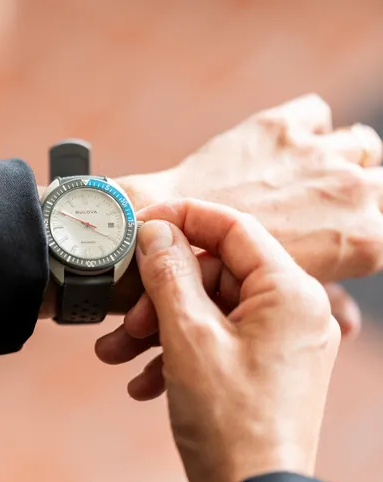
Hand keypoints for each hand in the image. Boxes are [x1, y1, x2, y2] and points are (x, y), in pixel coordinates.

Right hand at [98, 200, 340, 481]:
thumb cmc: (230, 421)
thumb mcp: (187, 335)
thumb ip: (169, 273)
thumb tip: (156, 231)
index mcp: (288, 292)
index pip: (233, 228)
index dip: (182, 219)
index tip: (140, 222)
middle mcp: (292, 312)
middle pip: (213, 275)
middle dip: (158, 295)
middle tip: (124, 318)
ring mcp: (278, 343)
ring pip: (206, 312)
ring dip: (156, 330)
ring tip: (115, 354)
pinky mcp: (261, 369)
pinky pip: (213, 343)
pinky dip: (174, 356)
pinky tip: (142, 383)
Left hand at [121, 94, 382, 281]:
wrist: (165, 235)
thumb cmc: (218, 281)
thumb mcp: (283, 299)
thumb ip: (328, 302)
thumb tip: (350, 323)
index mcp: (368, 241)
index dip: (368, 223)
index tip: (352, 223)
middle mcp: (355, 192)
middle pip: (381, 180)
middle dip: (364, 188)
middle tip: (333, 198)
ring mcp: (321, 155)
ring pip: (360, 143)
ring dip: (341, 156)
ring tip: (314, 172)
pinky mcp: (284, 127)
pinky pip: (315, 114)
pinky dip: (306, 126)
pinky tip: (285, 145)